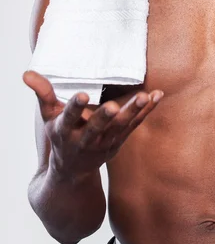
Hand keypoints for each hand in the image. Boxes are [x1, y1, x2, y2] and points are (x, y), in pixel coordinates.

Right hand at [23, 70, 163, 177]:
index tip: (83, 95)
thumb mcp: (48, 116)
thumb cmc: (60, 135)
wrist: (72, 171)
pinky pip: (135, 125)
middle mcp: (84, 140)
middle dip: (105, 117)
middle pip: (96, 128)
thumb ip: (42, 93)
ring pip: (120, 127)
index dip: (75, 107)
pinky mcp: (119, 142)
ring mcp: (104, 143)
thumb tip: (27, 73)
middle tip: (114, 106)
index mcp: (64, 131)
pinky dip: (146, 111)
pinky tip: (157, 95)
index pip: (69, 118)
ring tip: (144, 96)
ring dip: (133, 112)